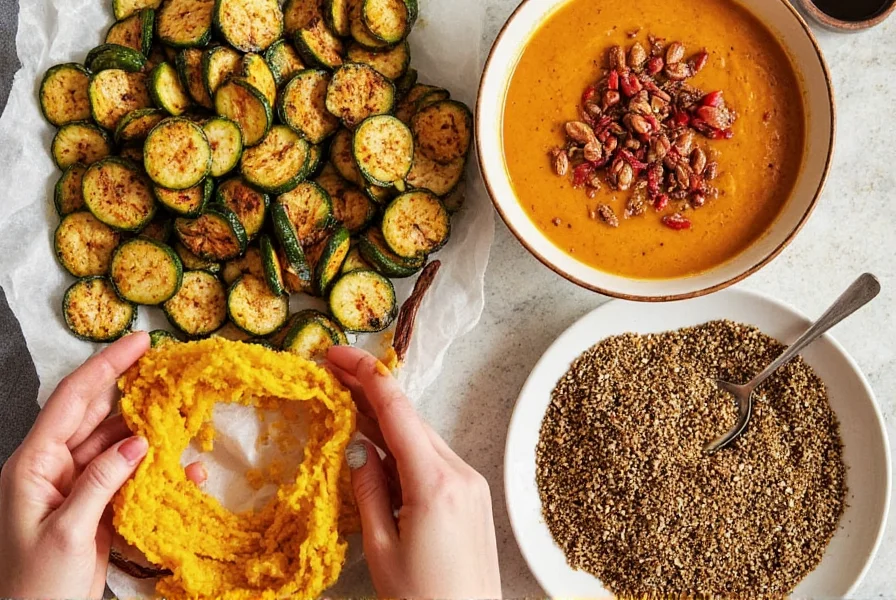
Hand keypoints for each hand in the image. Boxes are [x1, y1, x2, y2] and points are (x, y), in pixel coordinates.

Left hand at [0, 332, 205, 599]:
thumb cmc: (36, 586)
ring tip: (182, 409)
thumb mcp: (66, 532)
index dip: (106, 367)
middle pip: (95, 413)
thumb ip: (102, 482)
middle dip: (129, 386)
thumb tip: (138, 442)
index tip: (140, 341)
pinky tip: (182, 467)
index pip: (72, 400)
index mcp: (34, 465)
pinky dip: (154, 467)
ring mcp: (76, 485)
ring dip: (148, 427)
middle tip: (167, 365)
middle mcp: (54, 467)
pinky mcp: (95, 504)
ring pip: (115, 442)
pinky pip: (127, 474)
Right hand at [328, 347, 501, 598]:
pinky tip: (378, 444)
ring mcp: (471, 484)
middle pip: (410, 419)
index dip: (365, 375)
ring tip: (346, 402)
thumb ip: (368, 490)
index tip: (336, 354)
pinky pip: (433, 460)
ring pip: (421, 437)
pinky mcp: (473, 497)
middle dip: (370, 393)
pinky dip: (403, 448)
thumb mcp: (381, 548)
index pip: (397, 412)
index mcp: (435, 483)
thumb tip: (357, 447)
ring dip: (385, 420)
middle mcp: (461, 473)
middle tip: (332, 373)